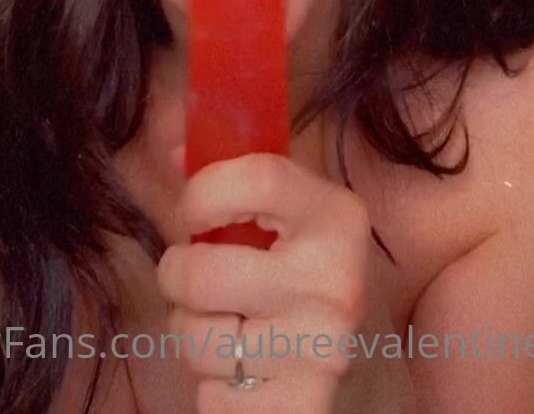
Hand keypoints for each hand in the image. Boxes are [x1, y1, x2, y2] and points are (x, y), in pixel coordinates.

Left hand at [156, 151, 370, 412]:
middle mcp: (336, 282)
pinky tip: (242, 369)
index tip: (193, 210)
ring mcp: (322, 351)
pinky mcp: (302, 410)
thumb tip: (171, 147)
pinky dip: (212, 388)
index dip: (203, 191)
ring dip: (191, 331)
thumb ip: (232, 172)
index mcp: (337, 218)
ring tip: (222, 321)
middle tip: (192, 272)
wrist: (363, 360)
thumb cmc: (301, 266)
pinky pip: (211, 401)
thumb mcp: (286, 209)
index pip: (258, 179)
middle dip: (177, 273)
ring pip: (197, 341)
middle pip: (202, 275)